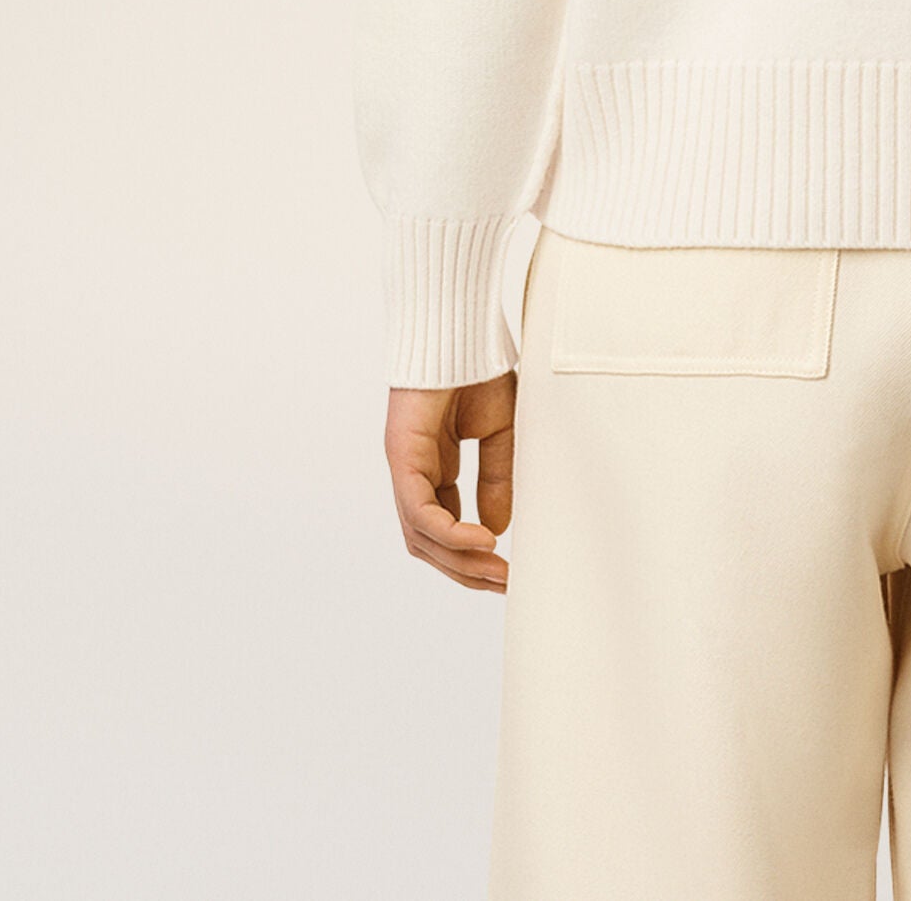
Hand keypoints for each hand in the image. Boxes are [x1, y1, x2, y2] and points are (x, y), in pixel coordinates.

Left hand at [385, 375, 517, 591]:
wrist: (459, 327)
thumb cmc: (478, 368)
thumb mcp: (500, 432)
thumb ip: (496, 478)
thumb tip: (495, 529)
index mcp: (435, 467)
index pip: (445, 526)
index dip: (474, 554)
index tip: (508, 569)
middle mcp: (415, 472)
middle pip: (430, 542)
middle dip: (467, 569)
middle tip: (504, 583)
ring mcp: (405, 467)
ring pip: (421, 537)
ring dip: (459, 561)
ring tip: (496, 570)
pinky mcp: (402, 458)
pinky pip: (421, 512)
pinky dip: (450, 533)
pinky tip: (482, 541)